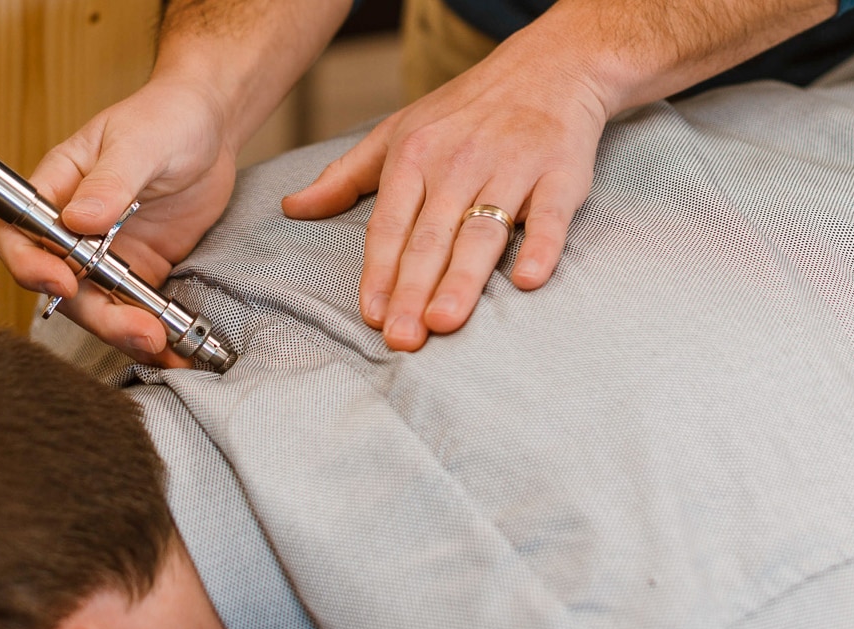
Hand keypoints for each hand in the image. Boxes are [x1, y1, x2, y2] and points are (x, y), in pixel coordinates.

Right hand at [0, 78, 236, 364]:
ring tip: (162, 346)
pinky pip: (138, 311)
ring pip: (99, 307)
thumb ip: (111, 182)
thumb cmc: (166, 118)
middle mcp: (73, 230)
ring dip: (126, 333)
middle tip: (137, 331)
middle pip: (63, 286)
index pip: (18, 233)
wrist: (211, 128)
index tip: (62, 280)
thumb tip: (79, 221)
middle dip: (97, 315)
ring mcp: (107, 256)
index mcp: (57, 190)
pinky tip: (177, 352)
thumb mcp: (140, 143)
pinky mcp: (140, 273)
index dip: (29, 264)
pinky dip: (155, 335)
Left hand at [281, 24, 607, 350]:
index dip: (380, 272)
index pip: (390, 226)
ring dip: (462, 279)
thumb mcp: (398, 132)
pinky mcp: (559, 174)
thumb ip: (346, 176)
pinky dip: (540, 246)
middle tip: (401, 338)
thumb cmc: (466, 110)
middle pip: (430, 238)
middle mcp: (459, 163)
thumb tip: (293, 208)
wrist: (551, 66)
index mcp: (414, 157)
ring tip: (444, 322)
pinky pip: (549, 216)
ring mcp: (510, 168)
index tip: (373, 315)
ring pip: (481, 232)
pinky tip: (525, 280)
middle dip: (412, 290)